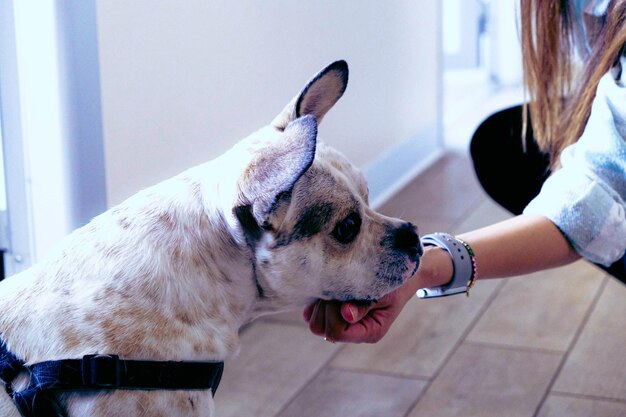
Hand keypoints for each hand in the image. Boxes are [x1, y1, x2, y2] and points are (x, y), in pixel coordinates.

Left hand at [302, 246, 453, 342]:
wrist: (400, 276)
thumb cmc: (394, 282)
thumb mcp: (384, 292)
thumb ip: (364, 305)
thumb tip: (346, 314)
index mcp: (370, 332)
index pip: (337, 332)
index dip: (334, 313)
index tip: (343, 294)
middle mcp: (354, 332)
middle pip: (321, 329)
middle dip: (325, 307)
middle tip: (339, 288)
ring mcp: (343, 325)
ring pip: (315, 323)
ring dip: (320, 304)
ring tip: (336, 288)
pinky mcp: (334, 316)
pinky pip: (312, 315)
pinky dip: (316, 303)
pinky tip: (329, 291)